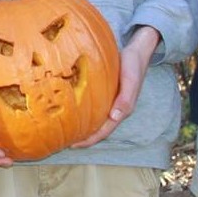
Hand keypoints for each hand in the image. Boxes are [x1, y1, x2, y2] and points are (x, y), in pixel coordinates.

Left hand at [73, 26, 157, 148]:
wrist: (136, 51)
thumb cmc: (133, 66)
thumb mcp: (131, 80)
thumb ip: (125, 99)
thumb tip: (115, 117)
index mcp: (121, 110)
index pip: (104, 131)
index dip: (90, 140)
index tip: (73, 145)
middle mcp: (114, 108)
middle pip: (97, 128)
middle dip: (82, 137)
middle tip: (62, 141)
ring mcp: (108, 100)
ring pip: (93, 118)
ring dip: (81, 125)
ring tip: (63, 129)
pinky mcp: (103, 92)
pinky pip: (91, 105)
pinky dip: (81, 111)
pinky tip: (68, 108)